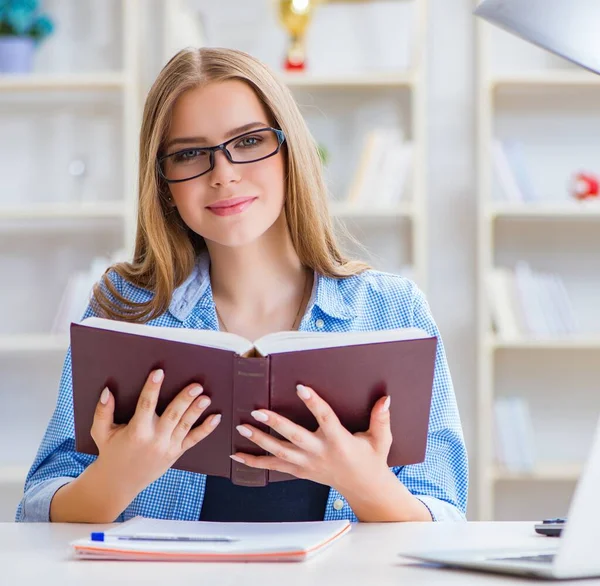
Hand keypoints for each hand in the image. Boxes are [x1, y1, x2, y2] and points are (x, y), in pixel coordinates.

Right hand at [91, 369, 220, 497]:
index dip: (152, 388)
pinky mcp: (176, 453)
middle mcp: (154, 440)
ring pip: (185, 426)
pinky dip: (206, 430)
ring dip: (196, 411)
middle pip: (172, 416)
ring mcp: (167, 447)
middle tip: (196, 385)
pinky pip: (193, 440)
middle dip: (184, 399)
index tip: (159, 372)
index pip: (146, 405)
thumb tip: (108, 391)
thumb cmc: (111, 453)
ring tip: (206, 397)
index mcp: (136, 432)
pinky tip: (215, 418)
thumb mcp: (101, 433)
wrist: (119, 483)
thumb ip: (103, 411)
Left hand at [231, 384, 392, 495]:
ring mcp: (307, 464)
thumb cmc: (372, 459)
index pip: (324, 418)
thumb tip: (386, 398)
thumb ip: (381, 419)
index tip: (301, 387)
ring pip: (280, 452)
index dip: (313, 403)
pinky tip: (237, 455)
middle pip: (294, 437)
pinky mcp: (300, 471)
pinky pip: (274, 467)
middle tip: (257, 410)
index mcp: (339, 441)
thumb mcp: (380, 440)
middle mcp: (320, 452)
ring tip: (242, 427)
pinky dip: (254, 461)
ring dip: (259, 440)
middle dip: (275, 423)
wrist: (364, 488)